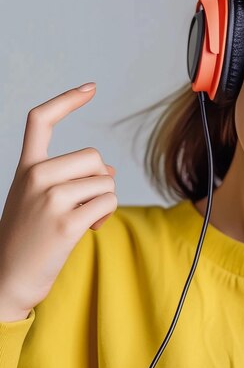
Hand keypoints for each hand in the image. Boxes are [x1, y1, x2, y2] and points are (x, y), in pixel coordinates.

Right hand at [0, 84, 117, 321]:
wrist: (7, 279)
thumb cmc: (31, 237)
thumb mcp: (41, 198)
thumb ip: (71, 177)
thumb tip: (109, 171)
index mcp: (26, 168)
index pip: (40, 120)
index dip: (67, 100)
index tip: (90, 88)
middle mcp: (35, 177)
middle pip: (94, 157)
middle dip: (99, 179)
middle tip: (86, 202)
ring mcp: (50, 199)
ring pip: (106, 182)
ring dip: (104, 201)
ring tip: (84, 219)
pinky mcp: (66, 222)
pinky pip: (108, 203)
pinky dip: (106, 216)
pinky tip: (89, 229)